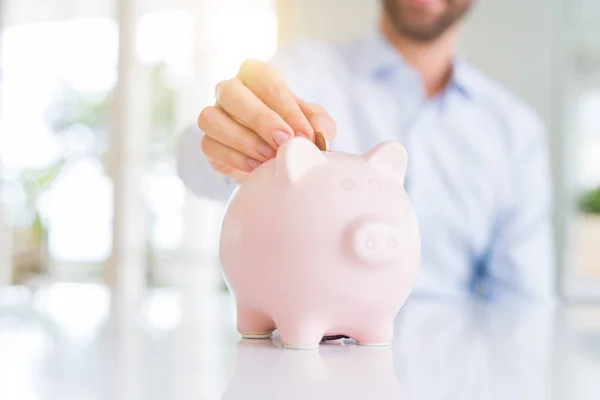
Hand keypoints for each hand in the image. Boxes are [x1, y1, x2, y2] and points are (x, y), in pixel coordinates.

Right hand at [198, 59, 336, 180]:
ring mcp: (214, 114)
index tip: (304, 135)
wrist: (276, 158)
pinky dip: (234, 158)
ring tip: (268, 158)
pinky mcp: (208, 141)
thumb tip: (319, 134)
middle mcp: (230, 89)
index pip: (266, 82)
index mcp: (256, 75)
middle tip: (283, 142)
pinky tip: (255, 168)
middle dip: (260, 119)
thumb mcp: (313, 123)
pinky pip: (209, 145)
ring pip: (211, 118)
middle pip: (231, 93)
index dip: (286, 109)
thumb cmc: (294, 130)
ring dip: (243, 140)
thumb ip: (320, 123)